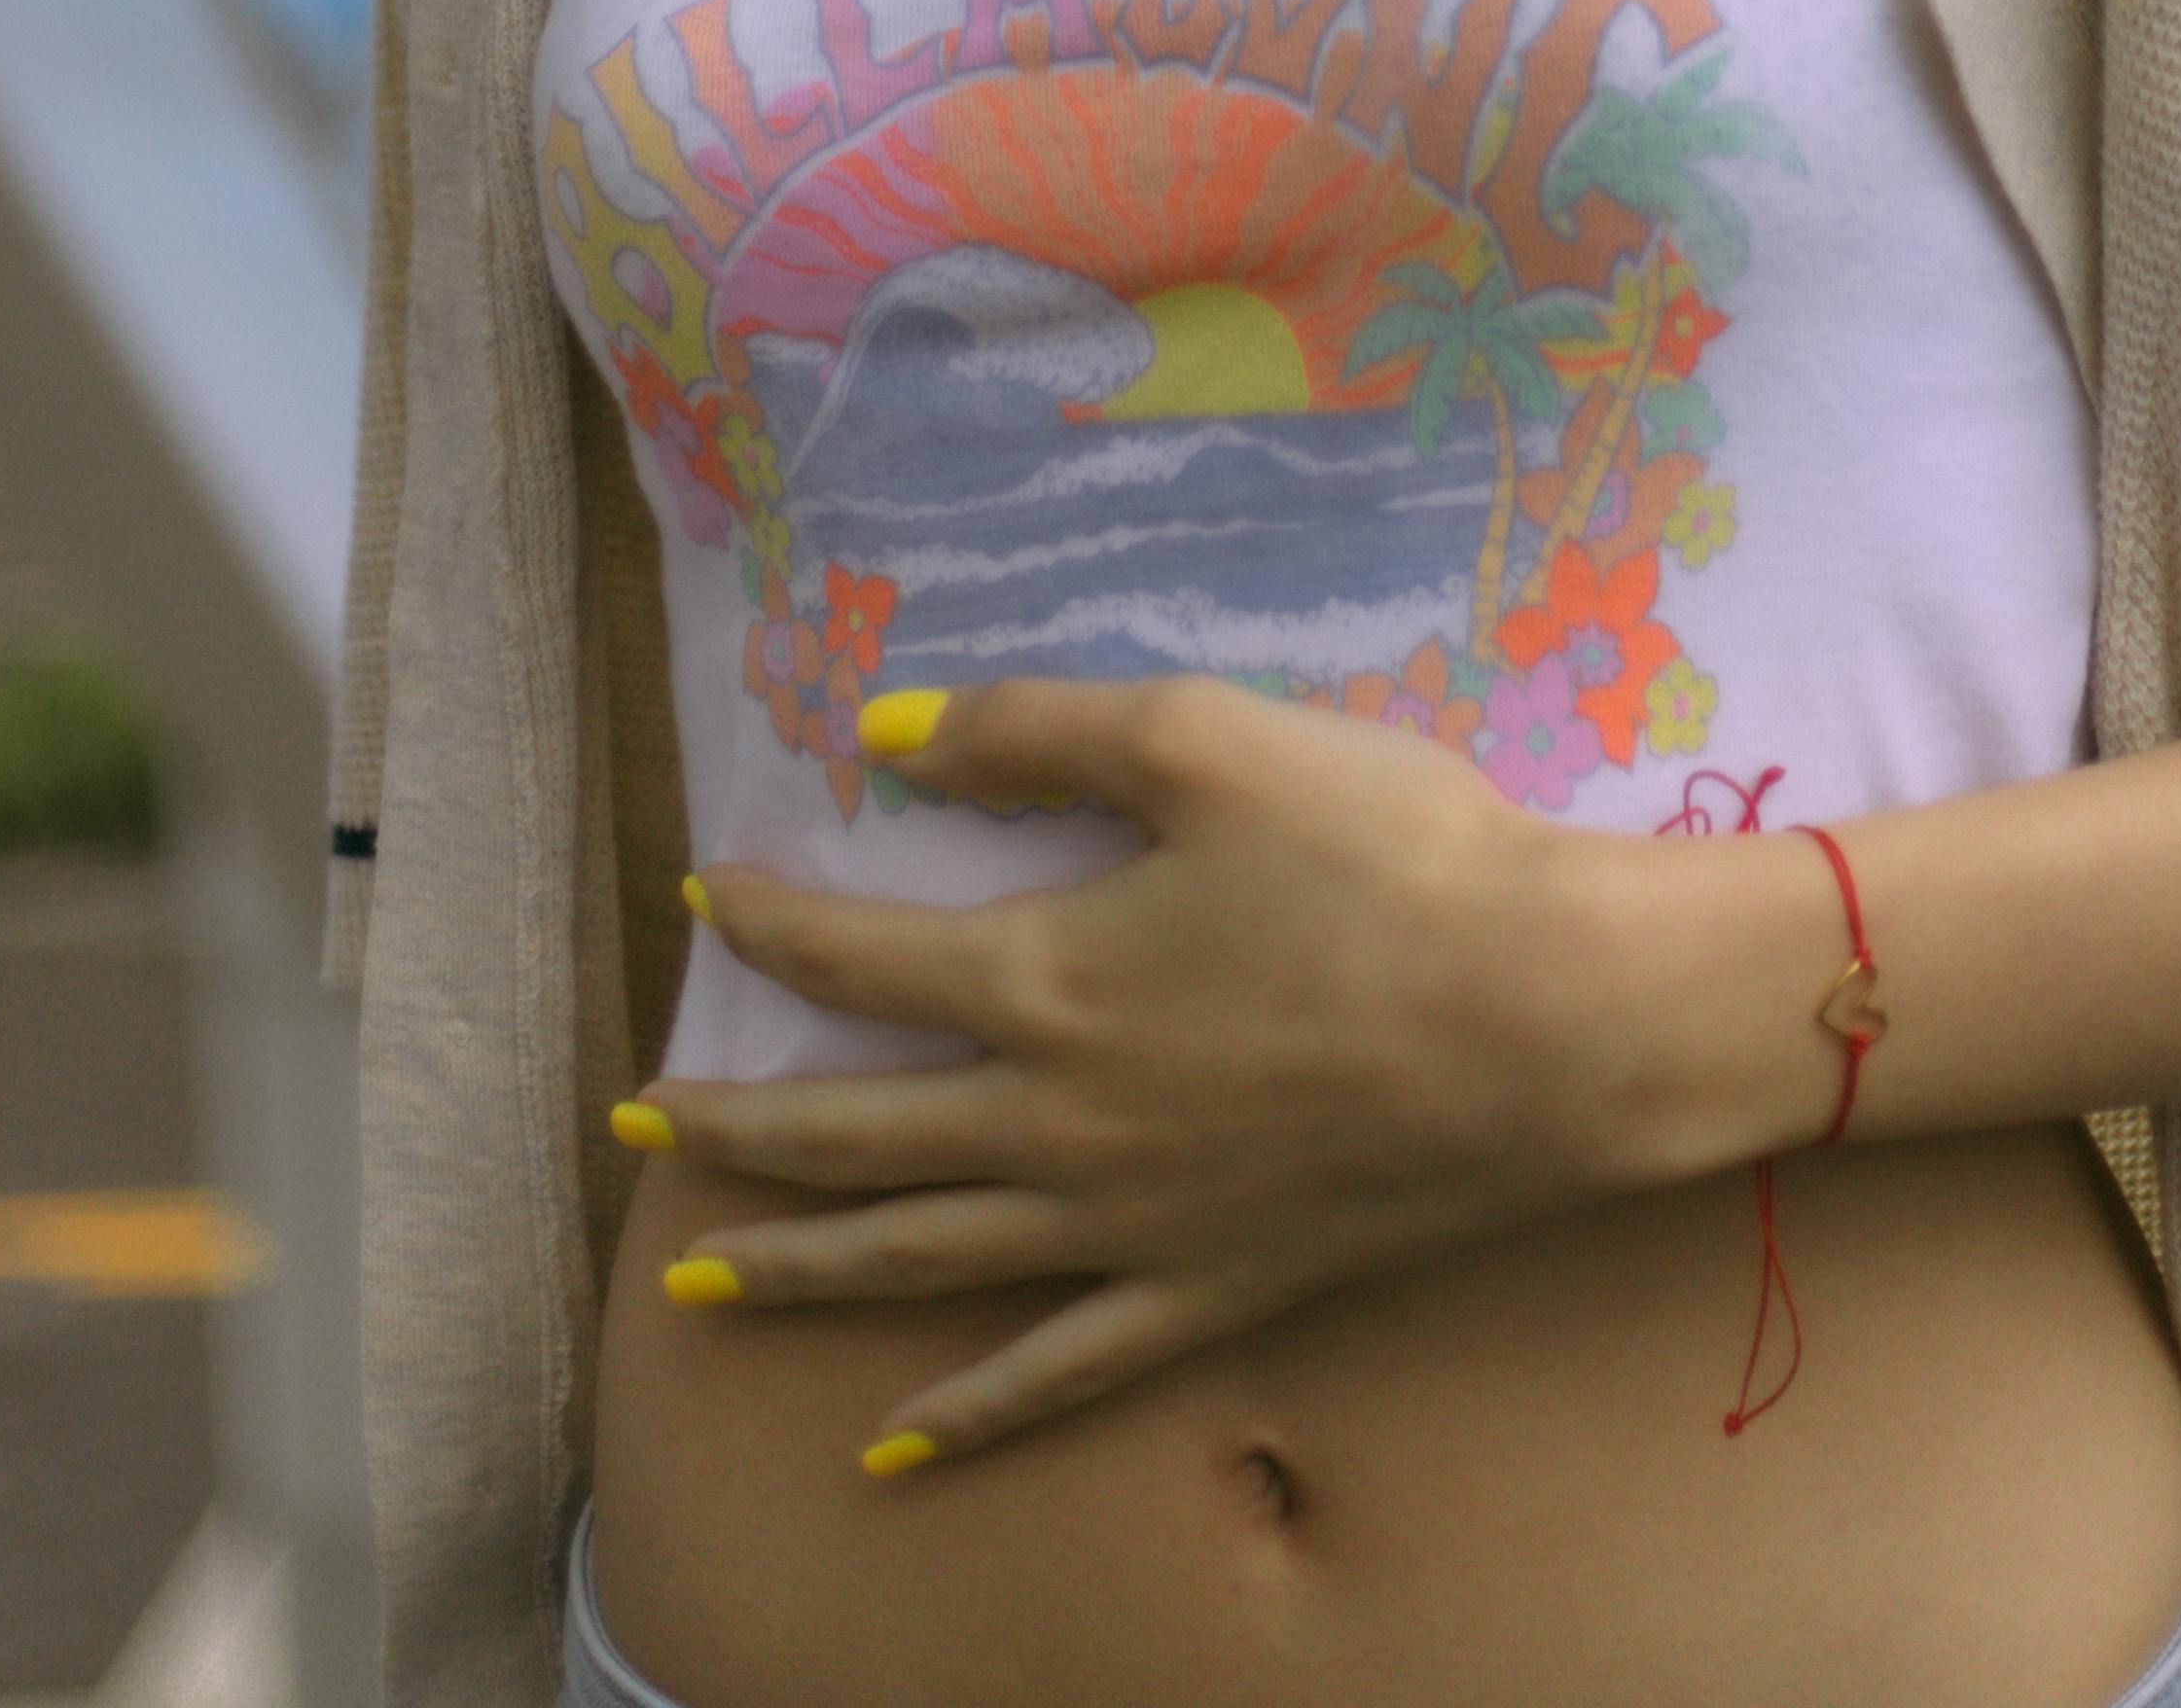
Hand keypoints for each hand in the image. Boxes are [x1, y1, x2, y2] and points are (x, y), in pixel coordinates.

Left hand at [626, 671, 1796, 1462]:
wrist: (1547, 1019)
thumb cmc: (1385, 856)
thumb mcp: (1206, 742)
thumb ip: (1036, 732)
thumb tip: (882, 738)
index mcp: (1047, 977)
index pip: (858, 957)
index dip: (769, 924)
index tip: (707, 897)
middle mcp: (1056, 1122)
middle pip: (852, 1134)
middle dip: (728, 1127)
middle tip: (633, 1123)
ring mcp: (1125, 1227)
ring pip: (920, 1258)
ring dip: (796, 1267)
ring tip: (695, 1281)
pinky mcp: (1207, 1293)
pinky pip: (1054, 1370)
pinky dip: (965, 1416)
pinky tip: (894, 1449)